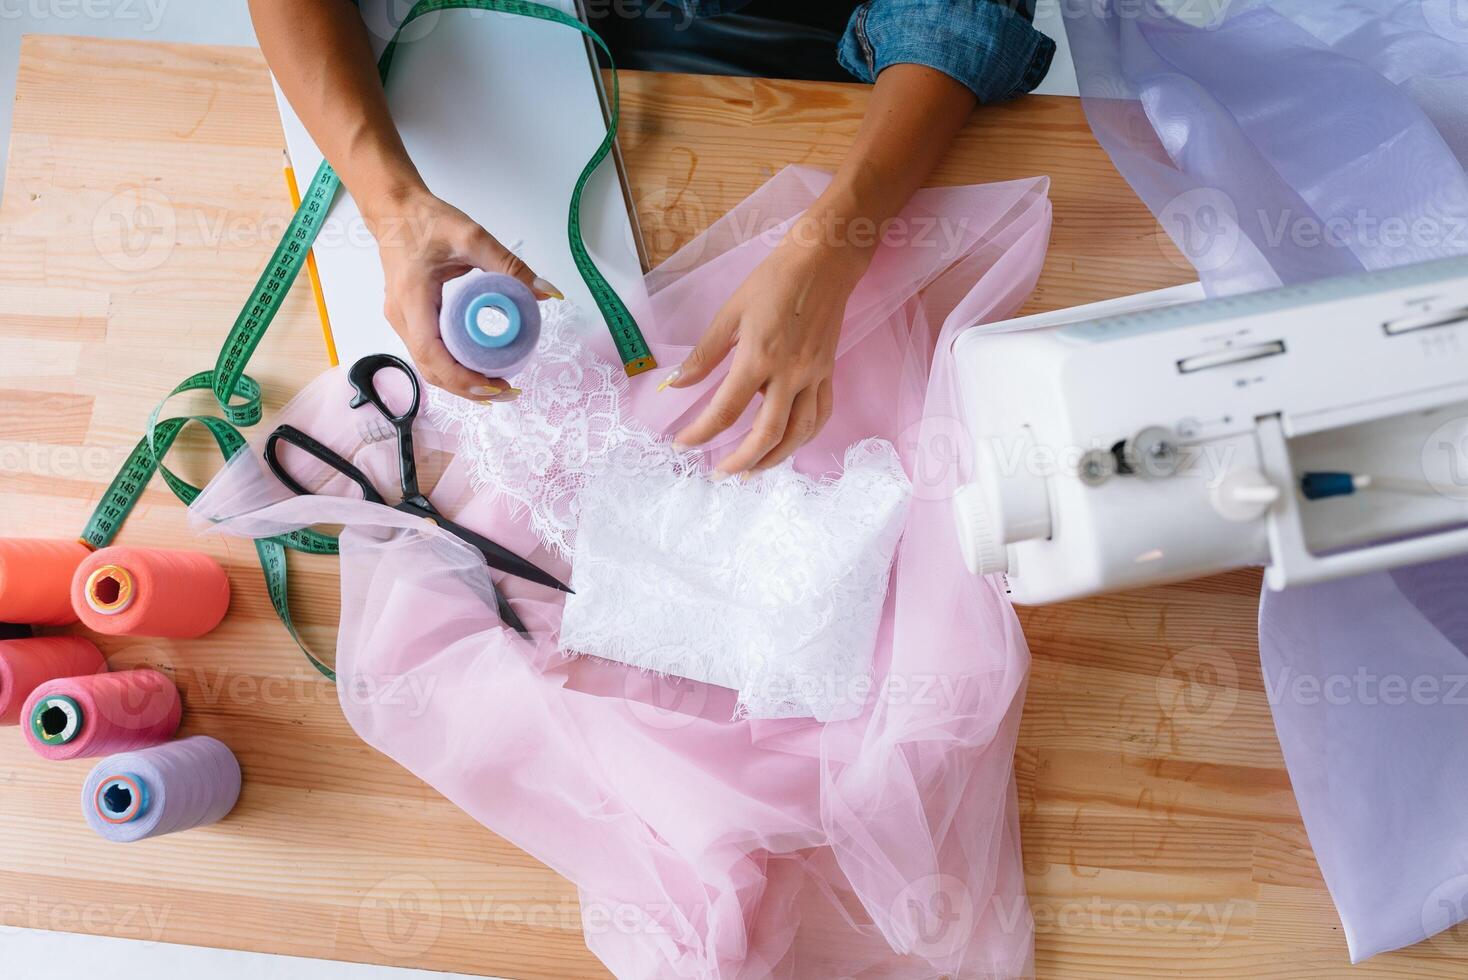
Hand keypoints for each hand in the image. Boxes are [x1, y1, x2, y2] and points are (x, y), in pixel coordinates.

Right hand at [362, 185, 559, 399]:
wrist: (394, 210)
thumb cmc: (426, 220)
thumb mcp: (473, 237)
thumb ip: (511, 265)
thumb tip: (547, 293)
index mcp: (413, 298)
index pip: (432, 354)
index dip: (462, 378)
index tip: (494, 385)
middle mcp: (401, 316)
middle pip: (431, 369)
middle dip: (468, 388)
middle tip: (506, 390)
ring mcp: (401, 320)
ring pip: (429, 366)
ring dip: (461, 382)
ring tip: (497, 385)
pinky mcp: (408, 320)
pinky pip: (429, 354)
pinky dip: (453, 368)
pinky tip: (478, 369)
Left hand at [665, 225, 866, 475]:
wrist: (824, 262)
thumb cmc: (772, 282)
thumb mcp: (730, 314)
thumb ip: (704, 355)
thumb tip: (675, 385)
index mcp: (758, 358)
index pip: (725, 410)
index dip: (700, 434)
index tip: (683, 446)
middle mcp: (789, 375)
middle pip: (766, 435)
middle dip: (740, 461)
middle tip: (718, 474)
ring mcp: (813, 377)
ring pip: (798, 434)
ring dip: (774, 460)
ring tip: (752, 472)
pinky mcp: (828, 374)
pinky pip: (820, 416)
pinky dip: (804, 438)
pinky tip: (788, 446)